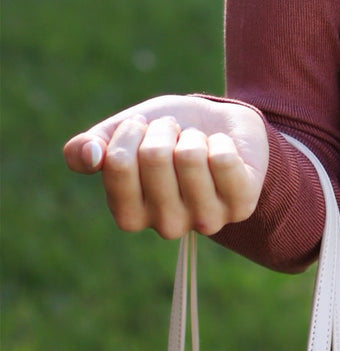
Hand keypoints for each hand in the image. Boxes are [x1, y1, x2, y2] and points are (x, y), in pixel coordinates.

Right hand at [64, 95, 268, 239]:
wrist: (220, 124)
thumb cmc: (167, 134)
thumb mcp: (122, 133)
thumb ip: (87, 148)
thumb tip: (90, 154)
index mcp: (130, 215)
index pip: (116, 163)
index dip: (129, 132)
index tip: (141, 131)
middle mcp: (166, 225)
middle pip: (153, 156)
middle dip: (164, 130)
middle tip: (175, 137)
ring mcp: (206, 219)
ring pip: (190, 155)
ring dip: (194, 136)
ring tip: (198, 144)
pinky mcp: (241, 205)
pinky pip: (224, 158)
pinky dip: (222, 141)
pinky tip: (223, 152)